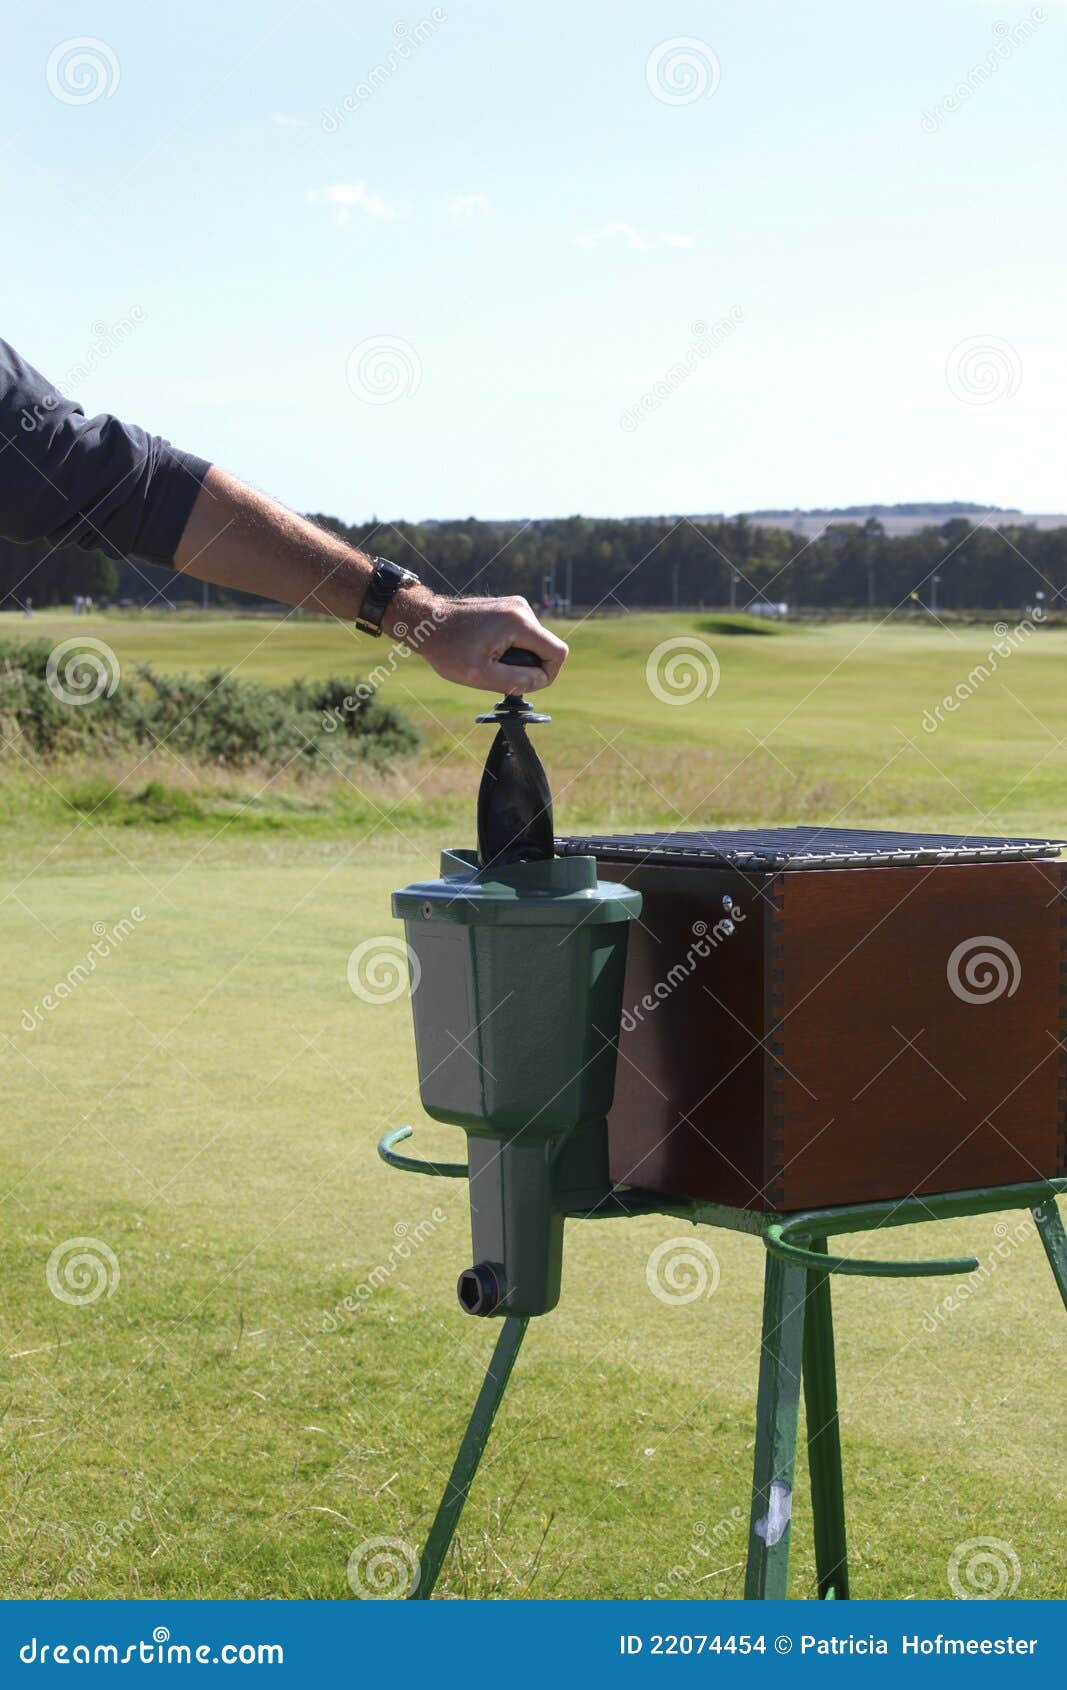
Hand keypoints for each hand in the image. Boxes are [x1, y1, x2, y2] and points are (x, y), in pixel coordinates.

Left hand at [386, 586, 568, 693]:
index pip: (557, 653)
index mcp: (519, 622)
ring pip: (534, 642)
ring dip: (518, 658)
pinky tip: (487, 650)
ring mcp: (515, 605)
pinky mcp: (507, 607)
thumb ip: (515, 681)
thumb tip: (540, 680)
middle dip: (529, 666)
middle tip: (498, 675)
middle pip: (546, 647)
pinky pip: (523, 634)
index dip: (547, 675)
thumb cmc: (448, 648)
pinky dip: (511, 648)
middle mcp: (522, 609)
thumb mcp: (481, 675)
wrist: (426, 622)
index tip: (523, 684)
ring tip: (489, 661)